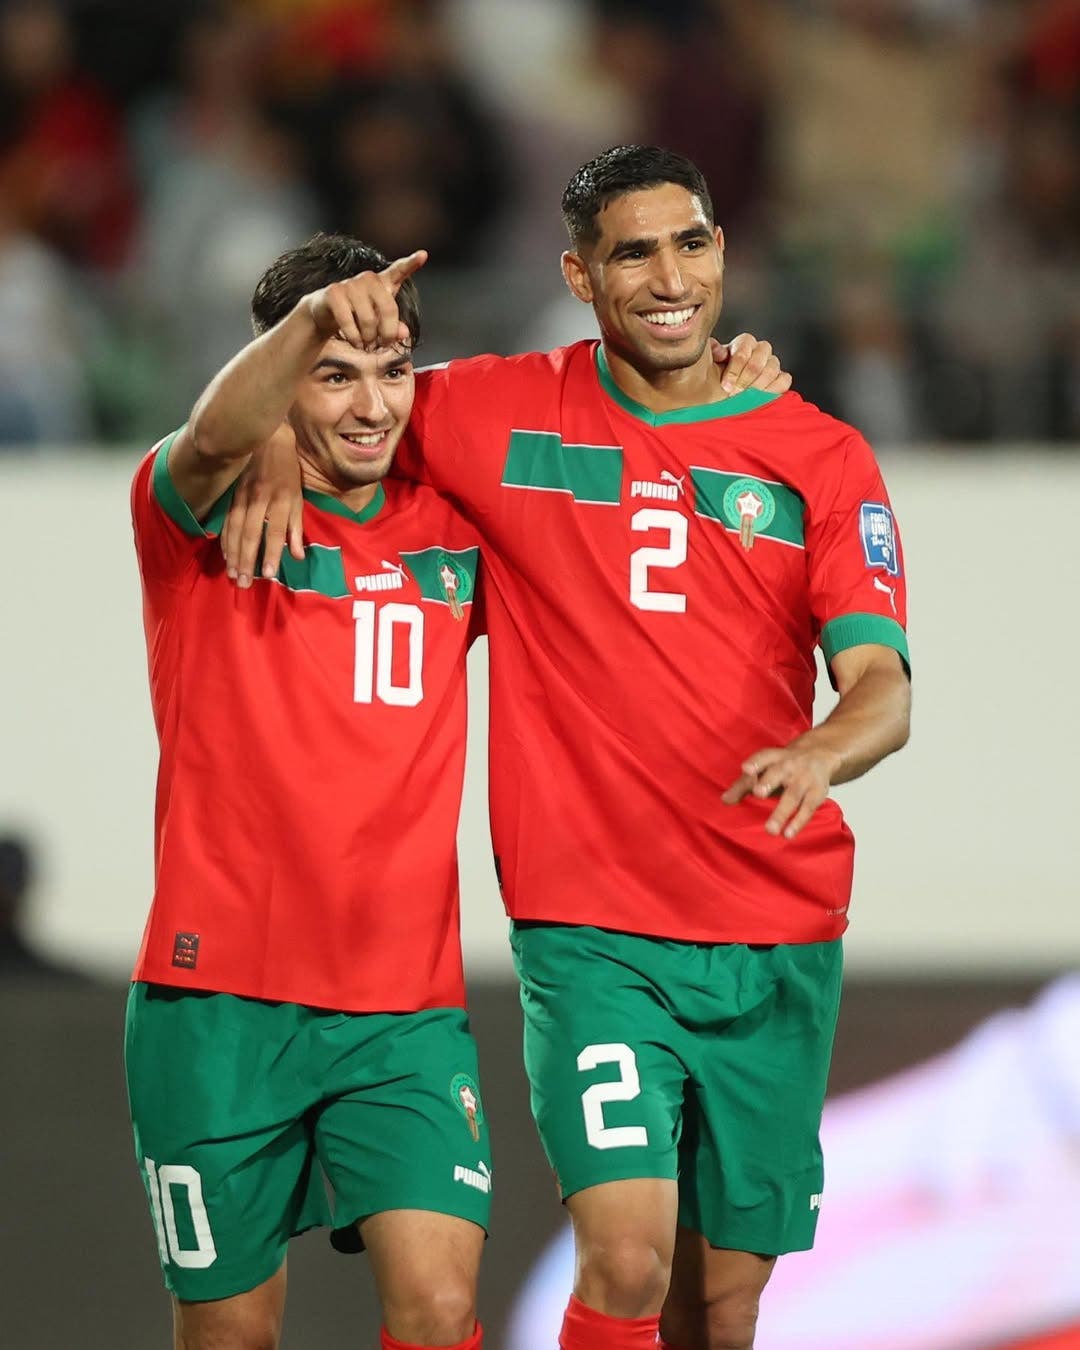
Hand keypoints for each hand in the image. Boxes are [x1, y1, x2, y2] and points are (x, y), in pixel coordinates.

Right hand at [220, 424, 303, 587]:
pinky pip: (226, 521)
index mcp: (281, 500)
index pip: (275, 531)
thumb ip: (296, 527)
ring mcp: (242, 496)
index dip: (271, 553)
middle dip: (247, 561)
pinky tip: (225, 555)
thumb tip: (297, 555)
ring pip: (235, 530)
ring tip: (233, 574)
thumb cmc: (287, 471)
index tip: (267, 574)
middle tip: (244, 583)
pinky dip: (225, 539)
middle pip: (251, 534)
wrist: (267, 438)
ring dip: (233, 554)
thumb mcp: (298, 497)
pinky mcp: (231, 494)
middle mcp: (260, 500)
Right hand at [305, 250, 427, 350]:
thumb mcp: (379, 323)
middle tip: (382, 345)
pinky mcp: (334, 293)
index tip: (423, 255)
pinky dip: (354, 338)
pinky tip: (356, 343)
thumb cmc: (358, 316)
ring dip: (369, 339)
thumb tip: (404, 333)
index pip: (398, 271)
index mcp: (382, 283)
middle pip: (388, 309)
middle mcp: (368, 279)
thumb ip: (394, 327)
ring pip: (369, 319)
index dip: (411, 263)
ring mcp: (350, 284)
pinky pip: (348, 321)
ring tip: (367, 346)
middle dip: (387, 333)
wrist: (325, 313)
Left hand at [710, 334, 791, 396]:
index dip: (736, 366)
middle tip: (734, 394)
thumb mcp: (700, 362)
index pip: (746, 345)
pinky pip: (784, 380)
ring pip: (772, 368)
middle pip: (761, 356)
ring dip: (757, 386)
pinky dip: (773, 389)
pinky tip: (759, 398)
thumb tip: (720, 351)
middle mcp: (758, 352)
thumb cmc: (704, 380)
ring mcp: (769, 366)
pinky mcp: (778, 381)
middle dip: (746, 378)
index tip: (725, 385)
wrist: (707, 401)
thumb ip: (709, 349)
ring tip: (744, 399)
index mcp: (742, 344)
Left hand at [721, 741, 840, 838]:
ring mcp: (804, 779)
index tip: (745, 769)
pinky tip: (788, 834)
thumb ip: (744, 785)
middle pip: (778, 773)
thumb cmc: (785, 765)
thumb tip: (724, 801)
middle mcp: (789, 765)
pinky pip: (807, 808)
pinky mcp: (817, 793)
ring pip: (793, 795)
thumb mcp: (765, 769)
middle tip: (758, 793)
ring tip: (770, 830)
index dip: (755, 762)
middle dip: (768, 782)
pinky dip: (798, 822)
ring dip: (781, 813)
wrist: (820, 755)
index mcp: (774, 757)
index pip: (763, 757)